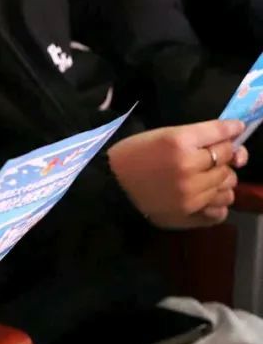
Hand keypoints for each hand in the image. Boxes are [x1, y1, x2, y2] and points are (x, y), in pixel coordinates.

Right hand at [108, 119, 244, 228]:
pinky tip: (203, 196)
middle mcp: (189, 168)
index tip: (234, 129)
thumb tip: (235, 133)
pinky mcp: (190, 214)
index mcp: (178, 142)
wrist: (108, 186)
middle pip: (228, 159)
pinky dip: (216, 202)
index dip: (230, 130)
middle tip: (208, 156)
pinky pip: (221, 209)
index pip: (222, 135)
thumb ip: (199, 133)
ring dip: (220, 179)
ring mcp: (192, 194)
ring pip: (229, 185)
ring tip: (203, 177)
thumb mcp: (161, 134)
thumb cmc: (131, 155)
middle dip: (222, 156)